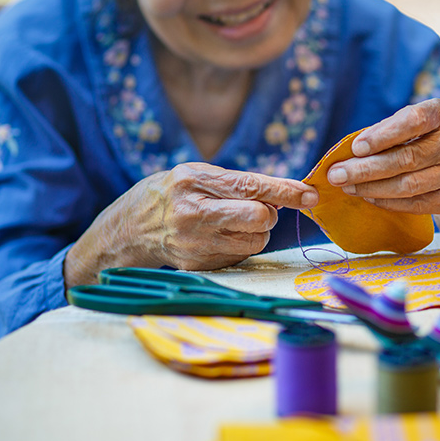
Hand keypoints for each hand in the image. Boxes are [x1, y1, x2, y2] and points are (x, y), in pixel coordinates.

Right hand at [64, 163, 317, 286]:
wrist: (129, 229)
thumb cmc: (170, 193)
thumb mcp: (196, 174)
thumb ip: (236, 182)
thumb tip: (283, 195)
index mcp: (193, 182)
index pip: (251, 187)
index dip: (286, 191)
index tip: (310, 194)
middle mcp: (194, 214)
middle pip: (259, 218)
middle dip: (269, 213)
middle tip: (259, 209)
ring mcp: (196, 244)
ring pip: (256, 240)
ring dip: (256, 231)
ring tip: (233, 221)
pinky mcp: (200, 265)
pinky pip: (241, 255)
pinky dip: (241, 245)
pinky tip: (219, 237)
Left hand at [327, 98, 439, 230]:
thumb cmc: (421, 141)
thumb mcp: (408, 127)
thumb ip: (384, 133)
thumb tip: (347, 154)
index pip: (414, 120)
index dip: (383, 134)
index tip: (356, 147)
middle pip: (407, 158)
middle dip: (366, 168)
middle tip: (337, 175)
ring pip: (408, 184)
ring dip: (372, 188)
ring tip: (347, 187)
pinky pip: (415, 204)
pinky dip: (387, 202)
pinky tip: (368, 197)